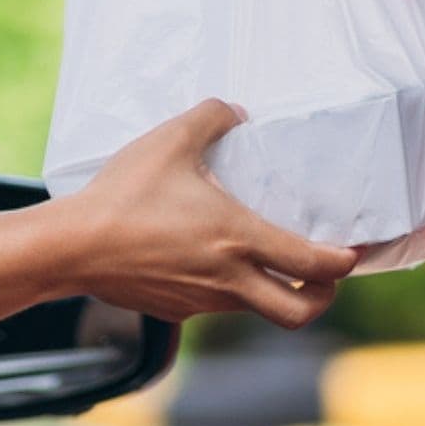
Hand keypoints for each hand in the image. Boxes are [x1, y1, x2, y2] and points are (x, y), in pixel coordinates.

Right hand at [49, 99, 359, 327]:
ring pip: (254, 308)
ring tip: (265, 258)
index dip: (344, 263)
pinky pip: (214, 304)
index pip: (313, 266)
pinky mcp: (174, 311)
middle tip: (324, 276)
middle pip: (298, 313)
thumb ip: (212, 117)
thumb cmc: (122, 196)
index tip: (353, 252)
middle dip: (322, 298)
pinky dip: (227, 289)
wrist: (70, 249)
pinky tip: (208, 260)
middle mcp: (228, 280)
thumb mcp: (170, 140)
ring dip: (271, 290)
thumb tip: (236, 112)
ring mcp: (201, 301)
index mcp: (238, 240)